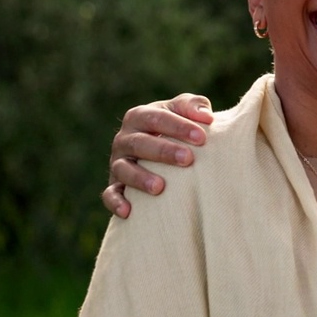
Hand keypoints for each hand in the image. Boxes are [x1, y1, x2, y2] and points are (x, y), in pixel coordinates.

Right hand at [101, 93, 214, 217]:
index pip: (156, 118)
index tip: (202, 137)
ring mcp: (117, 162)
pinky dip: (116, 202)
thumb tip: (206, 116)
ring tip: (160, 187)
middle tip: (188, 159)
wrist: (161, 153)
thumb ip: (194, 105)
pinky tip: (129, 211)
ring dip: (140, 178)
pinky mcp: (114, 185)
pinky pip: (110, 194)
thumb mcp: (183, 112)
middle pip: (140, 143)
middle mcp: (124, 139)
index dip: (178, 126)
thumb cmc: (177, 129)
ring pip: (123, 169)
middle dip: (164, 151)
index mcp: (139, 117)